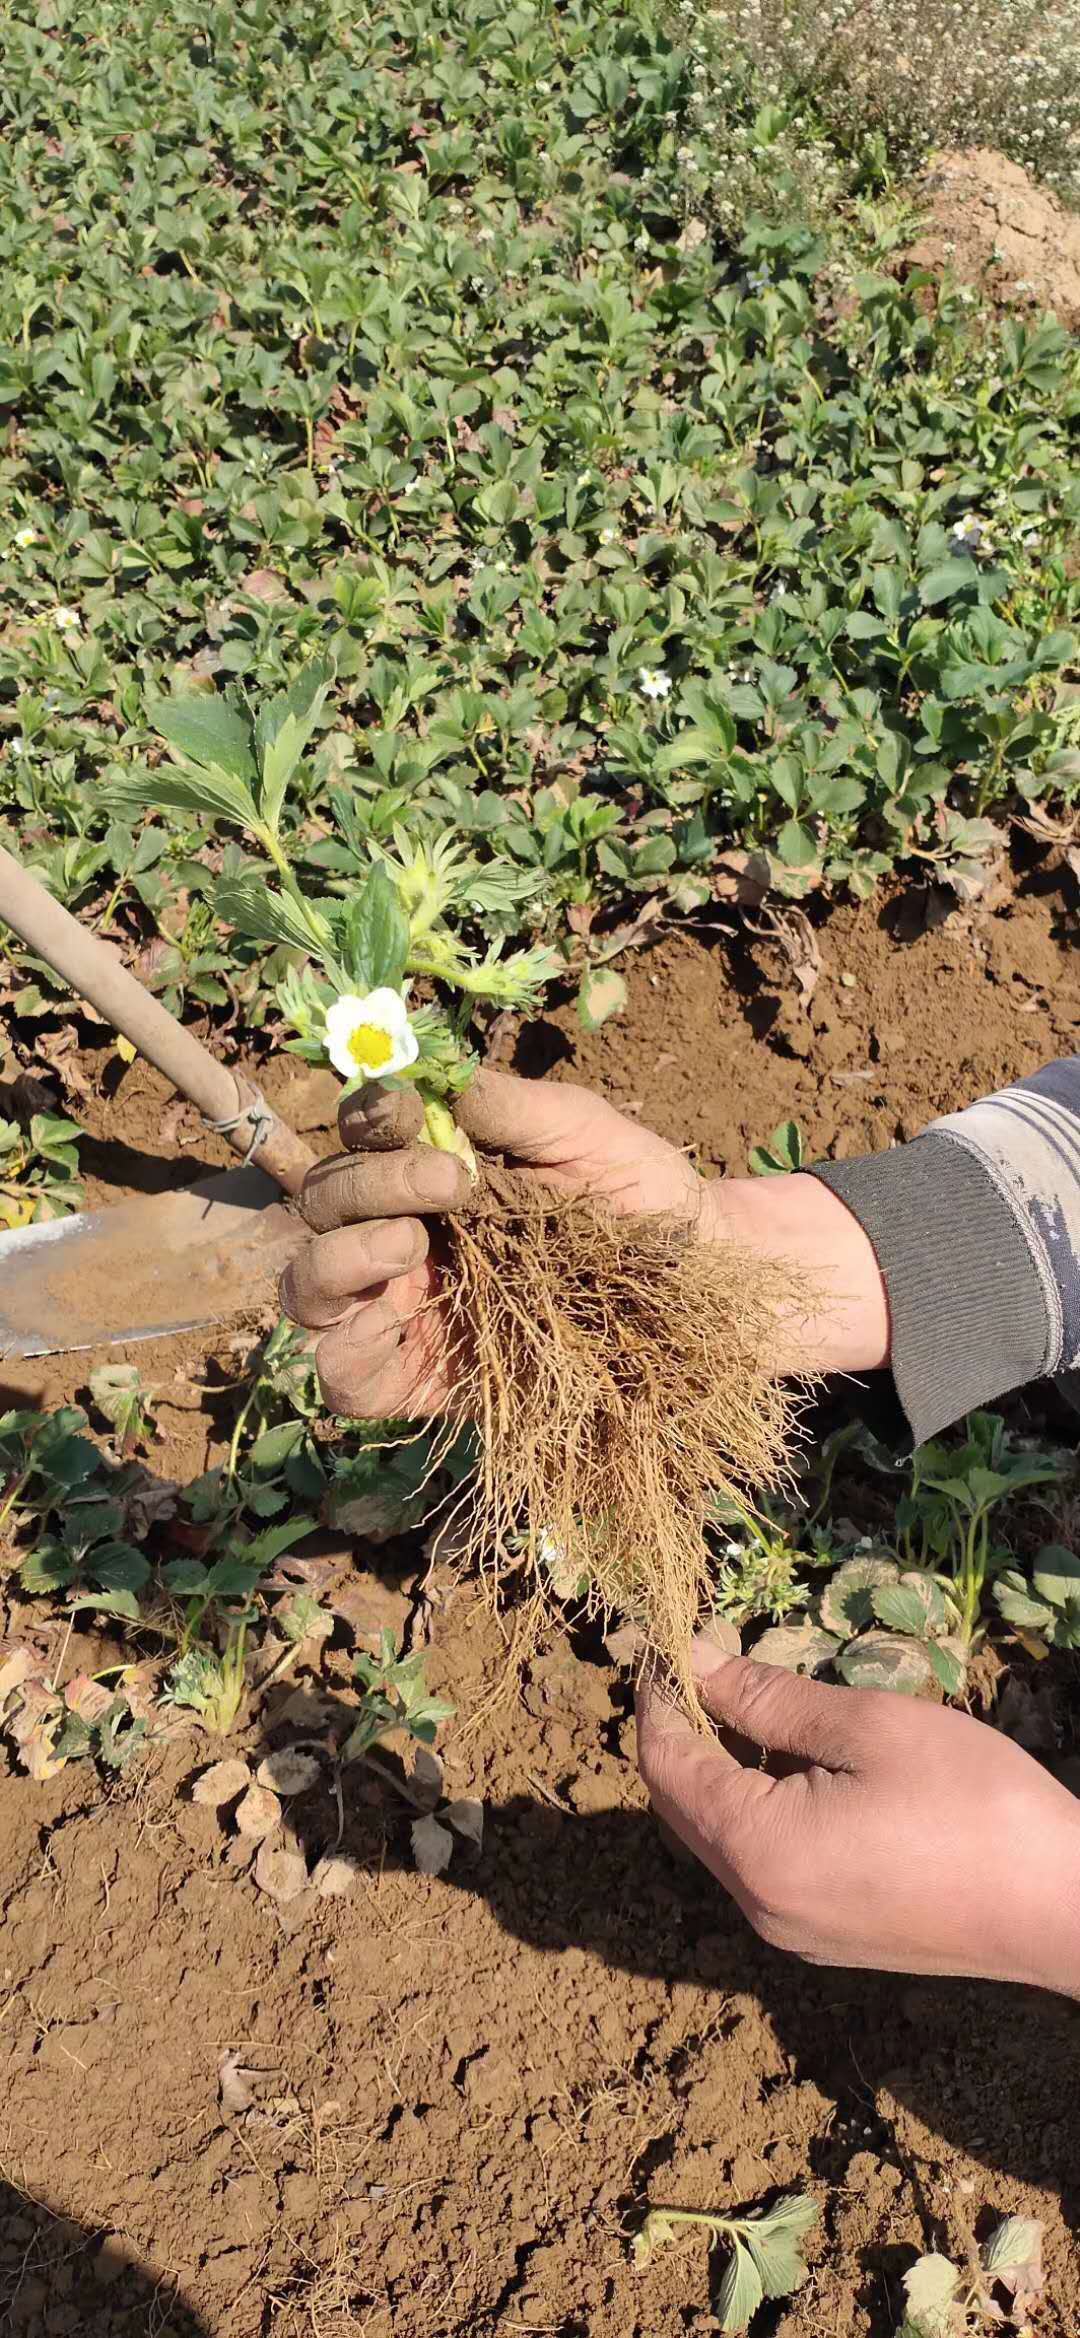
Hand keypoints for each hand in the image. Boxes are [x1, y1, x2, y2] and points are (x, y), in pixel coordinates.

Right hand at [283, 1068, 703, 1416]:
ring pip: (308, 1286)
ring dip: (337, 1258)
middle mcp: (400, 1231)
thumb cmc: (638, 1196)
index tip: (412, 1113)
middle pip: (324, 1203)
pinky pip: (342, 1374)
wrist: (700, 1283)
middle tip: (451, 1184)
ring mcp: (402, 1308)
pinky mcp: (416, 1379)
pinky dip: (344, 1349)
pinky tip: (394, 1316)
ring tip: (409, 1244)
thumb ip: (509, 1106)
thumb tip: (435, 1079)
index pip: (360, 1135)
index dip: (368, 1118)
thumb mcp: (583, 1133)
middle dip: (369, 1184)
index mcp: (428, 1167)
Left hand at [636, 1636, 1079, 1993]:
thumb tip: (696, 1663)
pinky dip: (760, 1808)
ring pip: (723, 1838)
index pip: (665, 1765)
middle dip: (685, 1730)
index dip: (659, 1696)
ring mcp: (794, 1931)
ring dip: (724, 1769)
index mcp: (758, 1852)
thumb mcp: (868, 1727)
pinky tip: (803, 1764)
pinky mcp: (830, 1939)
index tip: (671, 1639)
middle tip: (709, 1659)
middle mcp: (759, 1905)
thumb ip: (769, 1699)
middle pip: (682, 1808)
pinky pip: (764, 1865)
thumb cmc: (974, 1804)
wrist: (1064, 1911)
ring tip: (759, 1700)